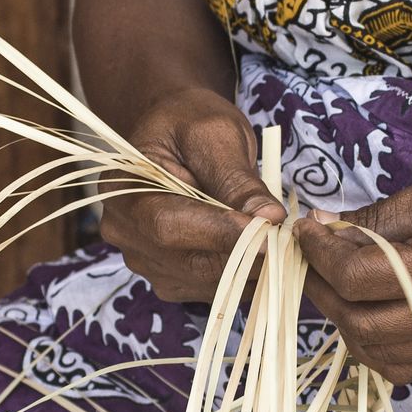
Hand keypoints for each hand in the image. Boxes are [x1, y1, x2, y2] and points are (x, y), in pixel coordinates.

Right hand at [100, 87, 286, 301]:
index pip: (169, 226)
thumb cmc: (189, 122)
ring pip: (205, 282)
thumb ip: (237, 178)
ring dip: (250, 267)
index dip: (221, 234)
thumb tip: (269, 218)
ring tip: (279, 237)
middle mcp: (124, 233)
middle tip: (290, 237)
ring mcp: (144, 261)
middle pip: (188, 262)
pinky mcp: (168, 276)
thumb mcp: (215, 133)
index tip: (270, 231)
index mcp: (121, 190)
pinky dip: (243, 274)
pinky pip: (211, 289)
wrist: (175, 132)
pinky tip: (260, 248)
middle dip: (246, 253)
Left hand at [295, 144, 411, 382]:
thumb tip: (329, 228)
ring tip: (337, 278)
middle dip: (323, 288)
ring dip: (344, 319)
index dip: (320, 253)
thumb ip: (385, 214)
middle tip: (313, 253)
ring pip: (377, 355)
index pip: (360, 278)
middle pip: (360, 324)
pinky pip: (407, 362)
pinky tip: (371, 301)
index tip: (306, 228)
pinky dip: (376, 339)